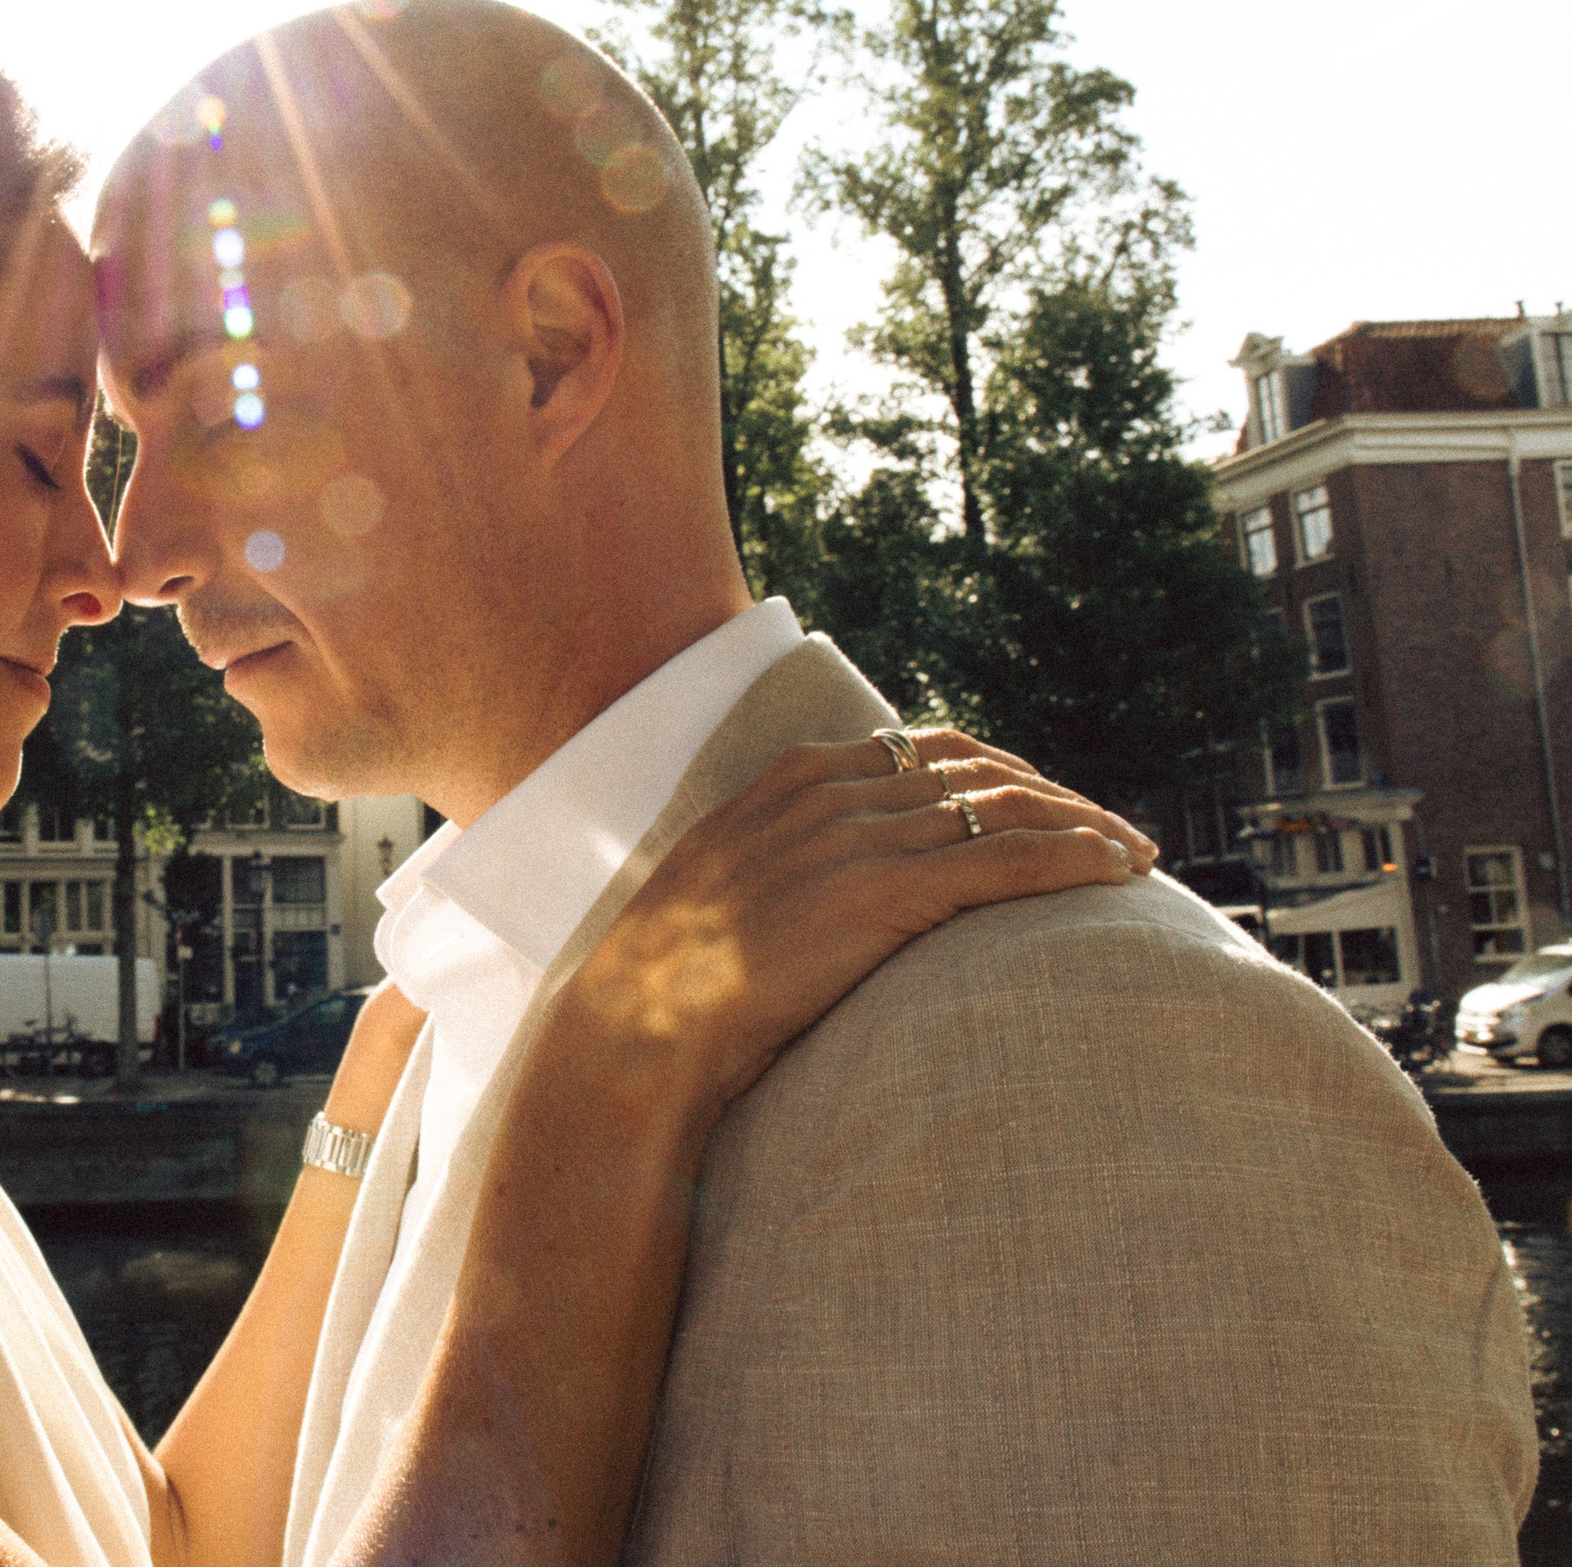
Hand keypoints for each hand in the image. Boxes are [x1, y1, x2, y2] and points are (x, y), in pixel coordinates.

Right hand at [557, 728, 1146, 1128]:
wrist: (638, 1027)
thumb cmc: (672, 983)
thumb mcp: (719, 887)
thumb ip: (775, 862)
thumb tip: (815, 893)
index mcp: (791, 780)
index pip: (923, 748)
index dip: (997, 770)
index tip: (1044, 800)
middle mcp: (831, 793)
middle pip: (977, 769)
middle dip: (1056, 794)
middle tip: (1112, 827)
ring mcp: (857, 840)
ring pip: (1005, 809)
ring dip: (1084, 825)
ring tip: (1136, 853)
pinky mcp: (883, 895)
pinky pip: (1005, 862)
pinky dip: (1074, 859)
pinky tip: (1116, 872)